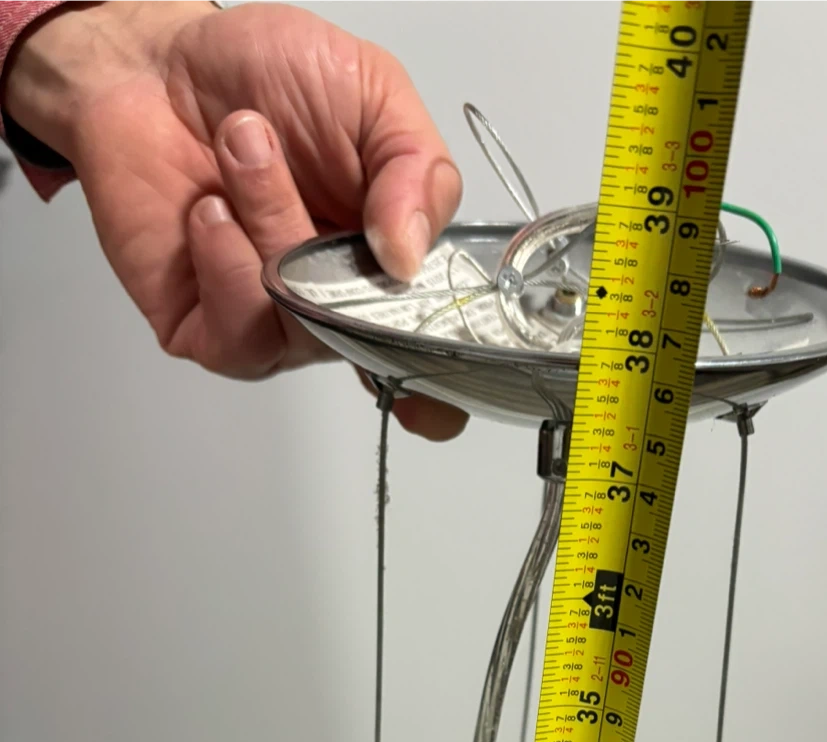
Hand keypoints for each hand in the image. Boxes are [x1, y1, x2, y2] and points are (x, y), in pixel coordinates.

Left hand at [2, 0, 467, 439]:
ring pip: (301, 328)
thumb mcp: (378, 96)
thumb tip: (413, 257)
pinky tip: (209, 210)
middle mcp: (335, 307)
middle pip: (367, 336)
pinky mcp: (205, 331)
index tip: (425, 332)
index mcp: (389, 266)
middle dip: (332, 247)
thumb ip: (419, 171)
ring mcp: (272, 325)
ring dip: (272, 228)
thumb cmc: (264, 78)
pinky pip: (238, 338)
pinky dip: (228, 266)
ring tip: (241, 146)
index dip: (436, 361)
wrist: (155, 62)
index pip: (429, 345)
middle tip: (288, 154)